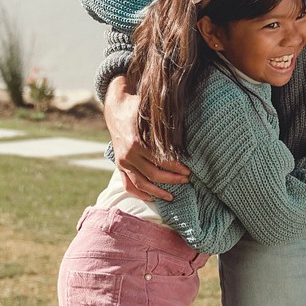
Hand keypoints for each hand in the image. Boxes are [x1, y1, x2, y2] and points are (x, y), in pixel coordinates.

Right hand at [104, 76, 190, 199]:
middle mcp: (128, 155)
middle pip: (153, 174)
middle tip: (186, 180)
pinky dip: (138, 193)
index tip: (188, 170)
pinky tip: (150, 198)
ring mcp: (122, 162)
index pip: (160, 161)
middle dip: (172, 179)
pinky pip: (127, 184)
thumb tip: (185, 139)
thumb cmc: (138, 108)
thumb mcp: (151, 114)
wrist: (116, 107)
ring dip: (157, 192)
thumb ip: (164, 128)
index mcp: (137, 143)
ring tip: (171, 197)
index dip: (176, 167)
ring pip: (141, 183)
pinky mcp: (119, 165)